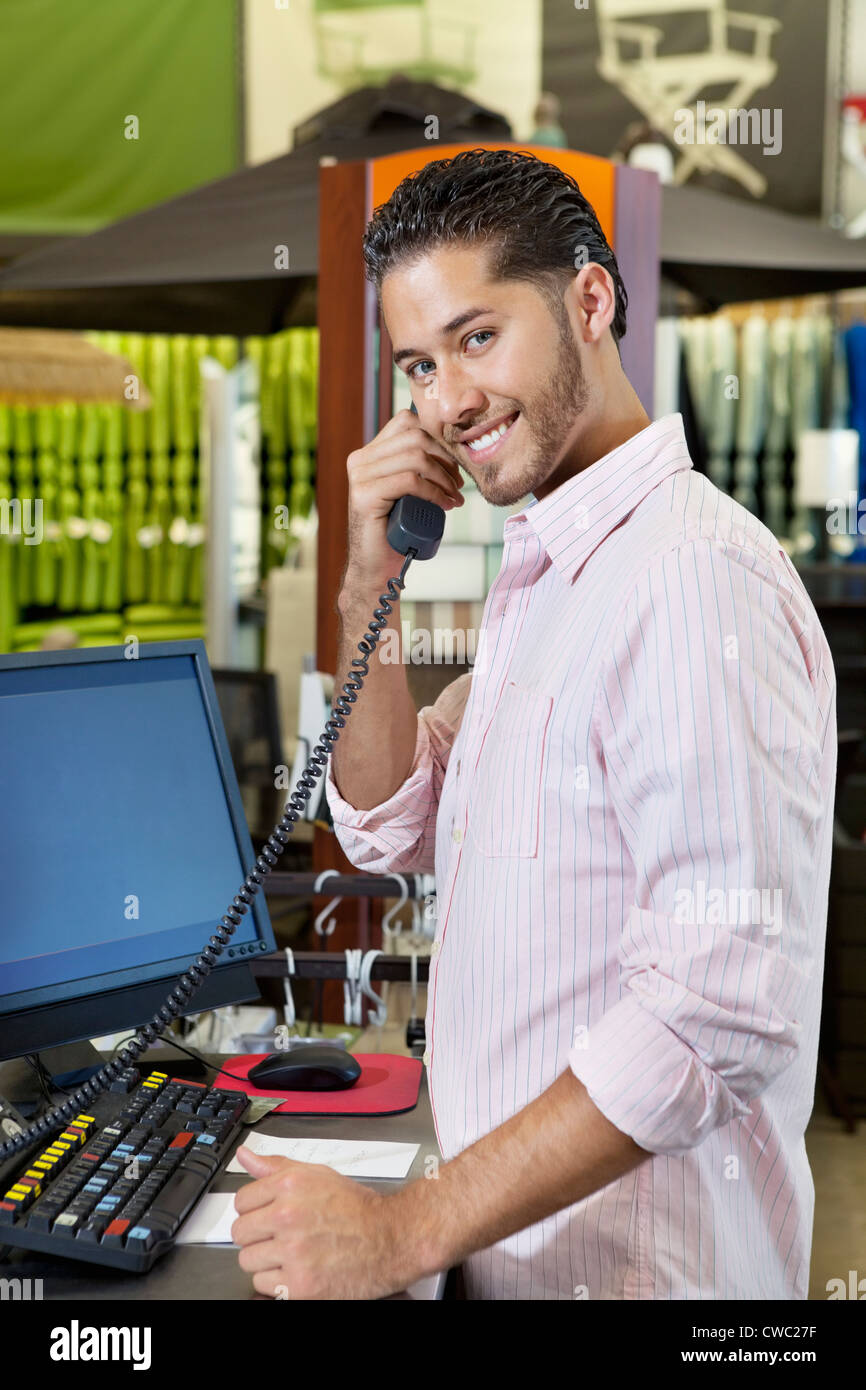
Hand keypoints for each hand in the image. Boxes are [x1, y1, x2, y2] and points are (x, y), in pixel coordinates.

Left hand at [231, 1146, 415, 1298]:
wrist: (391, 1239)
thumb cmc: (358, 1209)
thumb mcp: (318, 1175)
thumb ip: (277, 1167)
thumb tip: (245, 1156)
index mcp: (290, 1185)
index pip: (242, 1200)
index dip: (254, 1209)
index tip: (266, 1215)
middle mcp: (288, 1216)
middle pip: (241, 1231)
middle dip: (257, 1235)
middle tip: (279, 1235)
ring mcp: (293, 1252)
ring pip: (248, 1260)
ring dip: (265, 1260)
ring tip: (290, 1253)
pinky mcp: (299, 1285)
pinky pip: (263, 1284)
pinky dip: (278, 1282)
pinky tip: (298, 1269)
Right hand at [344, 408, 464, 585]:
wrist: (376, 567)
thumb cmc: (398, 531)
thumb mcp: (409, 491)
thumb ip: (416, 466)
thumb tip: (452, 443)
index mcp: (369, 453)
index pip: (407, 421)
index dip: (436, 437)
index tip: (452, 465)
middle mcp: (360, 460)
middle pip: (415, 436)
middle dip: (445, 458)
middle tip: (458, 484)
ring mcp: (360, 476)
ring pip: (415, 457)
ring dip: (443, 477)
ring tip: (454, 496)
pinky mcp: (365, 495)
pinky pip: (410, 481)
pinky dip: (434, 492)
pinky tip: (445, 505)